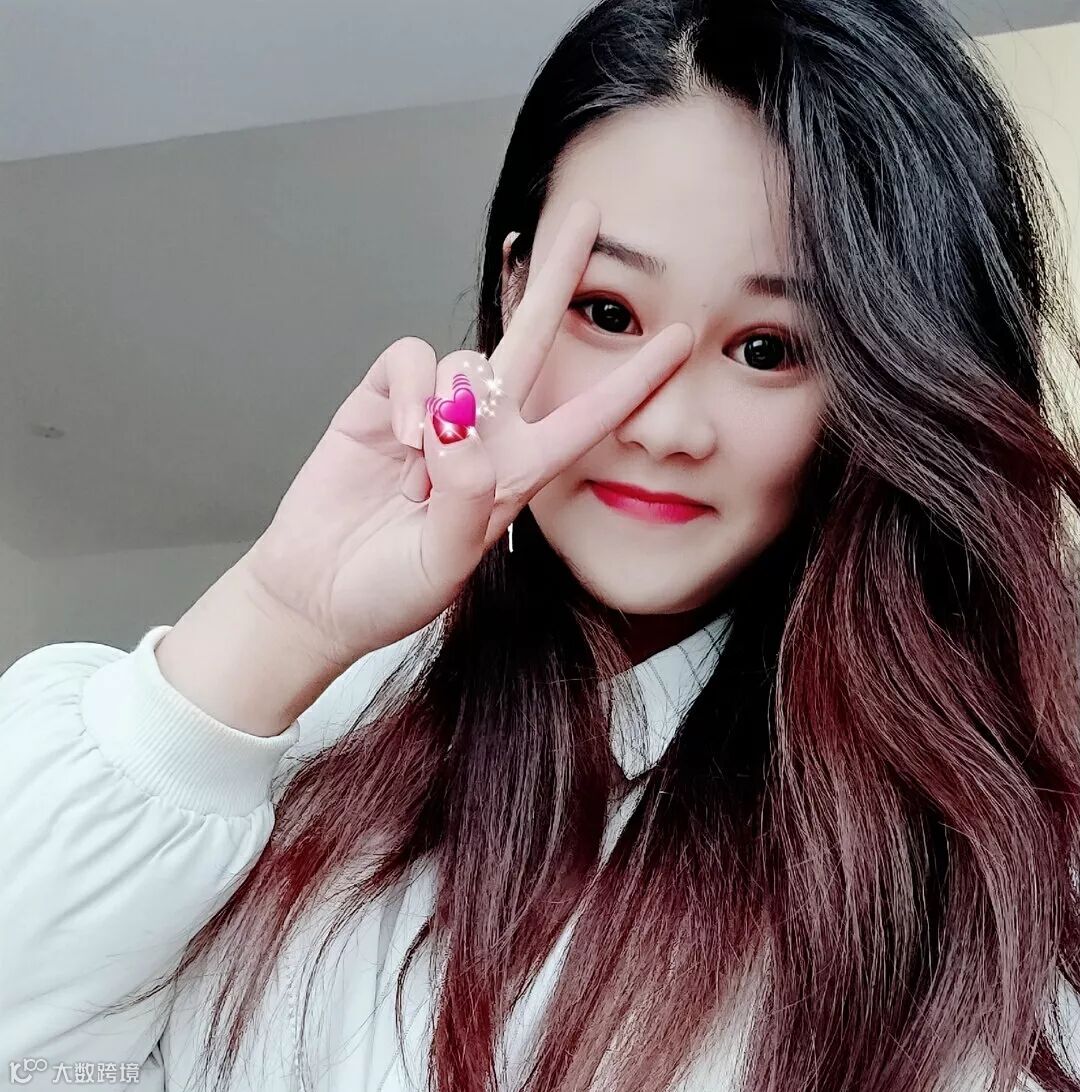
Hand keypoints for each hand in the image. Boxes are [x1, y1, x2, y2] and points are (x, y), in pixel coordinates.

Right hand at [242, 199, 694, 665]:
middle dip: (559, 277)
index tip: (683, 340)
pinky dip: (411, 389)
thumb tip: (460, 432)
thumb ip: (461, 503)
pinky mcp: (382, 402)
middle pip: (532, 341)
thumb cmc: (389, 590)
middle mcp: (483, 433)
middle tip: (588, 215)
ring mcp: (432, 414)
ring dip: (448, 401)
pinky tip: (405, 433)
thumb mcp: (441, 565)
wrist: (317, 592)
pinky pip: (409, 361)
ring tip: (420, 467)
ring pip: (465, 357)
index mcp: (516, 473)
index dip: (634, 379)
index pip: (586, 418)